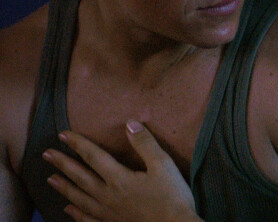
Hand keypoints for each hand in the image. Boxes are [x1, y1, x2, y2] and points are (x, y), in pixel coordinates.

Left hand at [42, 120, 201, 221]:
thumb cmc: (171, 196)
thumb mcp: (163, 165)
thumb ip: (145, 143)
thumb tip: (129, 123)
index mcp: (119, 178)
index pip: (94, 156)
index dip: (78, 144)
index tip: (62, 134)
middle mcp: (108, 195)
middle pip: (80, 177)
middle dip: (63, 164)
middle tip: (46, 155)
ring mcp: (108, 213)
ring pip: (80, 198)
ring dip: (64, 187)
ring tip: (50, 179)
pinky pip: (88, 219)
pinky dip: (76, 214)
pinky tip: (68, 209)